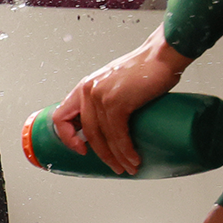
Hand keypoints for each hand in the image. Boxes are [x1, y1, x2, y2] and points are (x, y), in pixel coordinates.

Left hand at [50, 31, 193, 174]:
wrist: (162, 55)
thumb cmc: (145, 69)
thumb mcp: (114, 83)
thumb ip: (105, 99)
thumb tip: (109, 125)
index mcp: (84, 87)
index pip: (61, 117)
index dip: (67, 136)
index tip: (81, 149)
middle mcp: (87, 91)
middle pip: (87, 133)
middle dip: (102, 155)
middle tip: (115, 167)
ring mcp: (100, 97)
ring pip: (103, 137)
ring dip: (116, 157)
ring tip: (129, 168)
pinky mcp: (116, 102)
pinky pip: (117, 135)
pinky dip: (126, 150)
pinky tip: (133, 158)